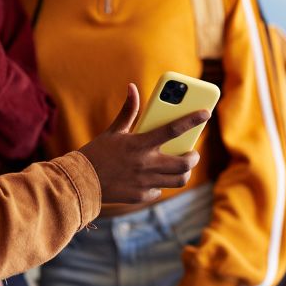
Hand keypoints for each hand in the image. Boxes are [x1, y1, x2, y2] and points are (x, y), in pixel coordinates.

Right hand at [79, 84, 209, 203]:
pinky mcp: (140, 196)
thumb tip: (132, 88)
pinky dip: (160, 184)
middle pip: (184, 163)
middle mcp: (145, 164)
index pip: (173, 129)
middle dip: (193, 157)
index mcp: (139, 144)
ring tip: (179, 166)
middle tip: (191, 153)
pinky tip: (153, 178)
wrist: (79, 182)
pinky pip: (159, 190)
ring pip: (179, 180)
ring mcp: (144, 182)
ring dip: (183, 173)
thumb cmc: (97, 153)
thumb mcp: (113, 131)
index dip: (192, 120)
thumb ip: (128, 112)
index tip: (206, 113)